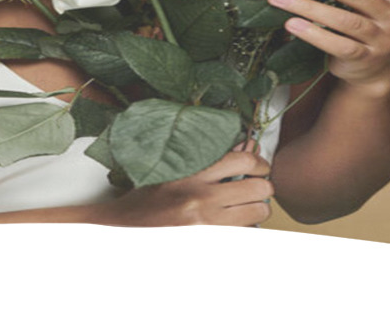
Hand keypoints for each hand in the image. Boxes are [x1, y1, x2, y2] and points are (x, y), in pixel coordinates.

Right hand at [94, 148, 272, 226]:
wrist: (125, 226)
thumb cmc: (148, 194)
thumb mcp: (173, 168)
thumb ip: (206, 159)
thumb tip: (242, 148)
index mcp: (192, 172)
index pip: (242, 160)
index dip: (259, 162)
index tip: (260, 165)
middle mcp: (201, 197)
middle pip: (258, 188)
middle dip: (264, 186)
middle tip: (259, 185)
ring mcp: (206, 223)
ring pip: (257, 213)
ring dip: (258, 208)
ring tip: (249, 204)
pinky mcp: (208, 241)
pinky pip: (244, 232)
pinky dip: (246, 226)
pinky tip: (236, 222)